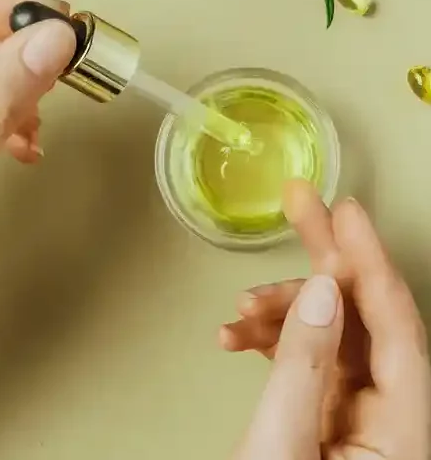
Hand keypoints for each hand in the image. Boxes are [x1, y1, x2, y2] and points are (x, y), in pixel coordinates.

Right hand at [222, 181, 429, 459]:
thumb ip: (304, 364)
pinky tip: (235, 337)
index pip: (398, 327)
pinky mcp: (321, 418)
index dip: (369, 262)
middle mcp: (390, 422)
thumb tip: (320, 292)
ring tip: (238, 312)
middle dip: (329, 259)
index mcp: (405, 436)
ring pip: (328, 335)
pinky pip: (303, 359)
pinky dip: (269, 340)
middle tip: (302, 206)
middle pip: (367, 320)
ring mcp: (355, 419)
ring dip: (280, 311)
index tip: (344, 212)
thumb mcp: (281, 443)